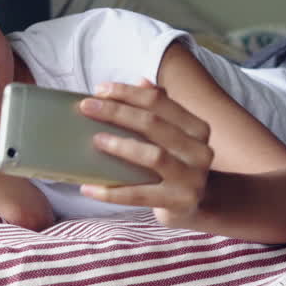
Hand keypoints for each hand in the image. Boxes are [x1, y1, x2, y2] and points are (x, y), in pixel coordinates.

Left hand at [78, 79, 213, 226]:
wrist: (198, 205)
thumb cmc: (176, 163)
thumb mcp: (173, 135)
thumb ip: (160, 109)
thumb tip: (139, 81)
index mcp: (196, 127)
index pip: (158, 101)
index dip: (127, 93)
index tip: (99, 90)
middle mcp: (199, 150)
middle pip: (153, 124)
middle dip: (117, 112)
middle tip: (86, 107)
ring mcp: (192, 178)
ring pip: (153, 156)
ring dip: (120, 146)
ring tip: (95, 140)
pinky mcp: (179, 202)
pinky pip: (139, 195)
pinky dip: (111, 192)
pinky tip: (88, 188)